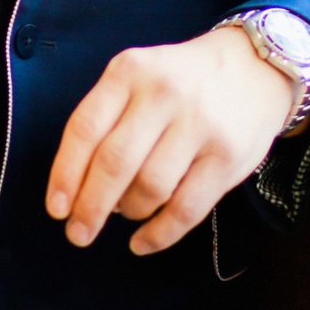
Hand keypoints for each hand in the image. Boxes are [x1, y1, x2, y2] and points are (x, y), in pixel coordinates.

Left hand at [44, 25, 295, 255]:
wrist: (253, 67)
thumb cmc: (179, 79)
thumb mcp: (138, 76)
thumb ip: (108, 117)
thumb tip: (76, 185)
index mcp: (129, 71)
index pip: (85, 128)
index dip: (65, 173)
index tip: (56, 209)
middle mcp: (162, 93)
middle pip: (115, 163)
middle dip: (91, 206)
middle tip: (79, 233)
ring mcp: (199, 124)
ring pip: (150, 188)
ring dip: (128, 212)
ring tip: (123, 214)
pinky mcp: (227, 156)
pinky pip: (186, 208)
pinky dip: (159, 234)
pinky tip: (142, 242)